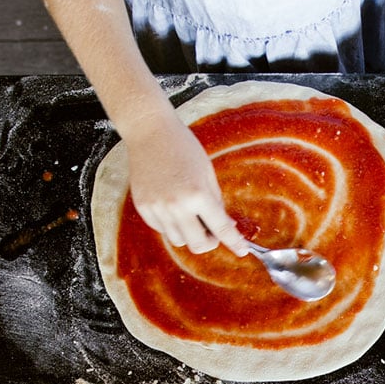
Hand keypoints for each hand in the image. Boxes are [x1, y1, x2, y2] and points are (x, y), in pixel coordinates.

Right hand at [125, 114, 248, 254]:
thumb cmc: (183, 148)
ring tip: (190, 213)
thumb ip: (217, 202)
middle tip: (212, 231)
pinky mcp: (143, 208)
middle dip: (209, 241)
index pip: (221, 229)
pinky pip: (161, 229)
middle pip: (198, 245)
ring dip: (189, 233)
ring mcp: (157, 209)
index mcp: (198, 195)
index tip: (241, 251)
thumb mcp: (207, 173)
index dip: (234, 243)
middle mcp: (176, 206)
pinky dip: (171, 225)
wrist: (149, 132)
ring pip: (178, 240)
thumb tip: (226, 226)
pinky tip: (172, 206)